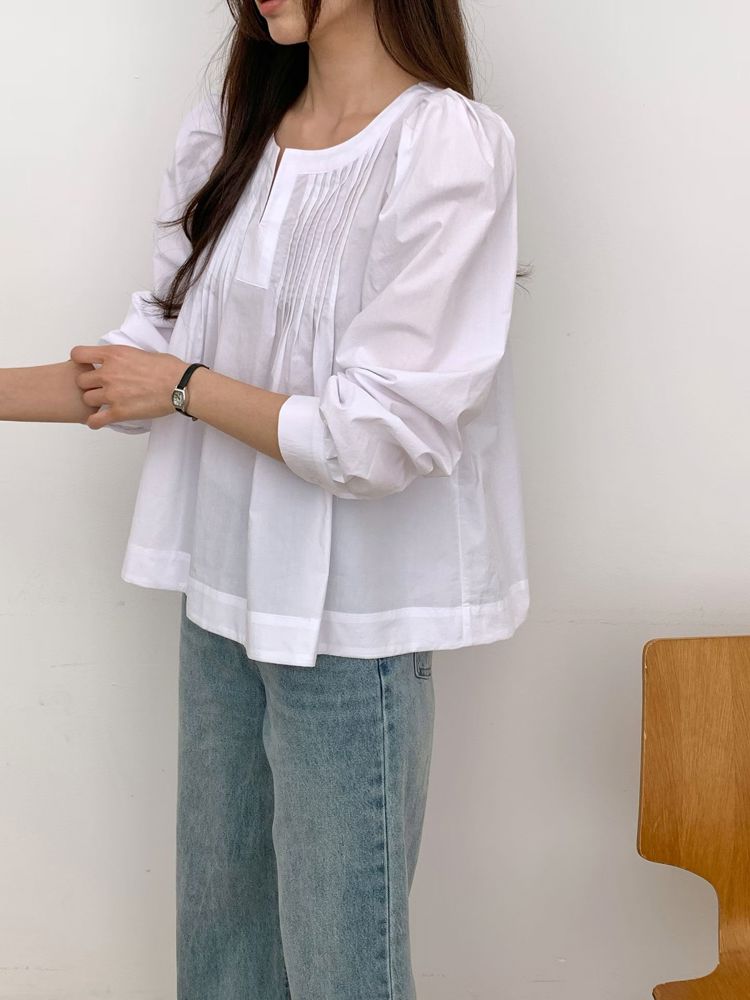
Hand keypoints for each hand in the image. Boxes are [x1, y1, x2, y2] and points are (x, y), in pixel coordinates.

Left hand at [69, 344, 188, 429]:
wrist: (180, 385)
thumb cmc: (167, 368)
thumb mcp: (138, 352)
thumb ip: (120, 358)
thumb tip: (116, 362)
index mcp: (113, 355)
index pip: (78, 354)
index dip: (80, 361)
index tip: (87, 366)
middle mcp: (108, 373)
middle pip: (80, 380)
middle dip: (89, 384)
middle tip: (100, 387)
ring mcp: (112, 394)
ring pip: (87, 399)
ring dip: (94, 401)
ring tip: (104, 403)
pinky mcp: (119, 412)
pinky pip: (95, 420)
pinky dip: (94, 422)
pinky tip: (98, 420)